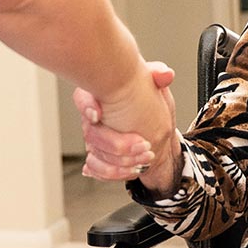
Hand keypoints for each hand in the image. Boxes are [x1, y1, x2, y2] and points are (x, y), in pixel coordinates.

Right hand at [76, 61, 178, 190]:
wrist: (152, 128)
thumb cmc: (147, 102)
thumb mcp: (155, 85)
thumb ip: (158, 75)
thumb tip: (165, 75)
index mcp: (100, 95)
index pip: (82, 96)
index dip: (86, 105)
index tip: (97, 114)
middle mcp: (92, 118)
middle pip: (92, 134)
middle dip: (119, 144)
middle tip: (144, 144)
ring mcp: (93, 139)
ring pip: (96, 155)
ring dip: (122, 162)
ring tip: (146, 158)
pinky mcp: (98, 157)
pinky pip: (97, 169)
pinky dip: (116, 172)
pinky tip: (133, 168)